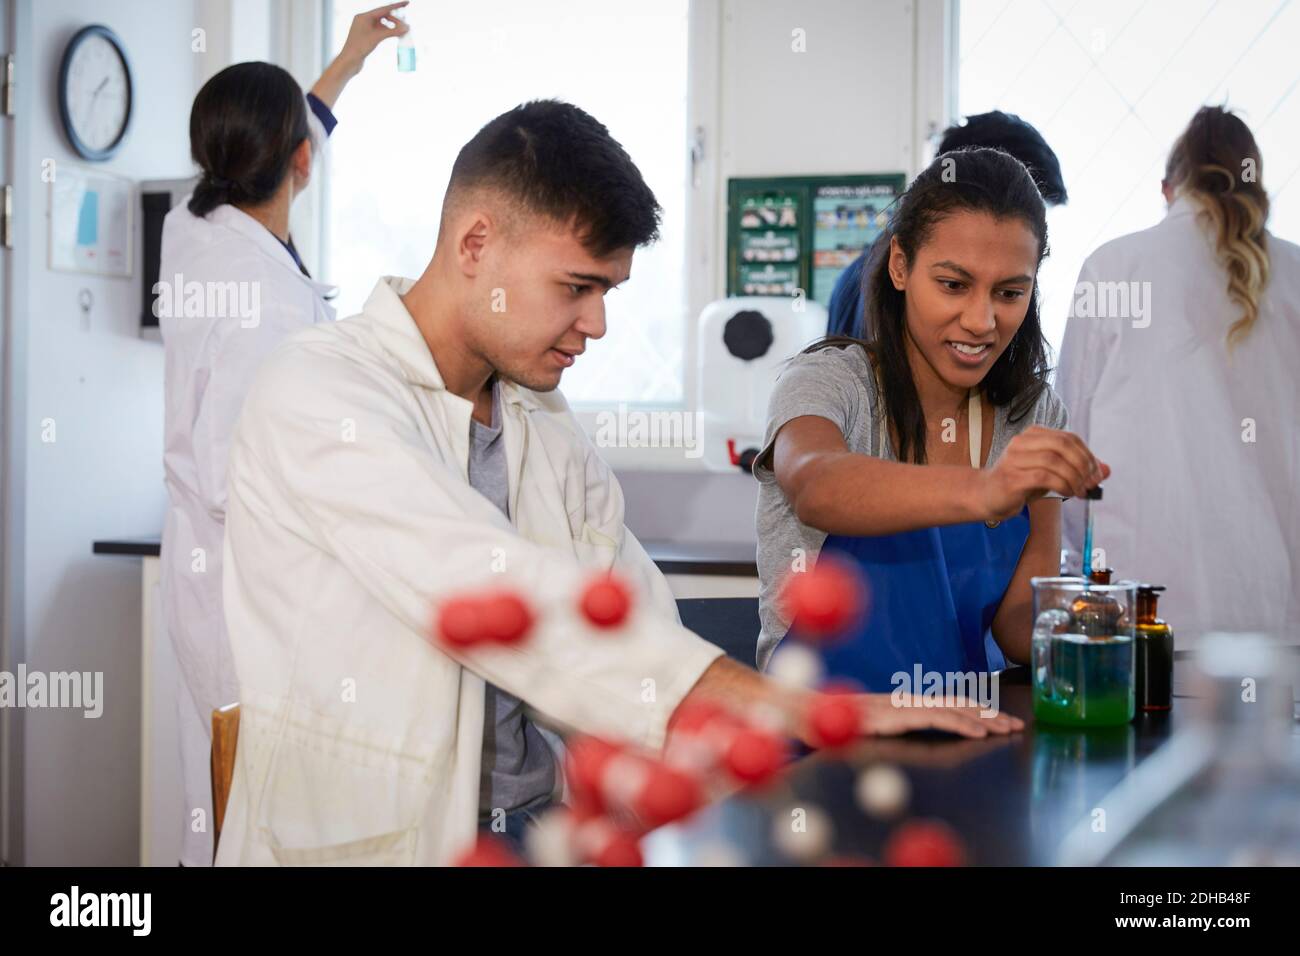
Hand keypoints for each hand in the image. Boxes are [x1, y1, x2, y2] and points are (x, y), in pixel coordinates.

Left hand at [335, 2, 410, 74]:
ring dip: (392, 26)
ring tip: (401, 32)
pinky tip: (394, 35)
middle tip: (406, 26)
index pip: (383, 9)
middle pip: (384, 16)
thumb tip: (406, 28)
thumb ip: (393, 31)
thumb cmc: (360, 47)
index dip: (396, 6)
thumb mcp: (377, 37)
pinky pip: (380, 30)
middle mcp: (364, 20)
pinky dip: (388, 32)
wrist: (349, 61)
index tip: (407, 3)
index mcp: (364, 16)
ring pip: (382, 24)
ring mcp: (365, 28)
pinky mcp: (367, 36)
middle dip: (395, 20)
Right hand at [857, 693, 1023, 737]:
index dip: (979, 710)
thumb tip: (917, 729)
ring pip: (955, 709)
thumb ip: (898, 724)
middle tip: (1017, 725)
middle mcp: (911, 699)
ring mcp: (906, 705)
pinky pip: (938, 719)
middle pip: (960, 704)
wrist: (814, 713)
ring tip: (1007, 729)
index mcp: (909, 702)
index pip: (952, 703)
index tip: (1002, 721)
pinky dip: (962, 724)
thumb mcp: (877, 725)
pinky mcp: (899, 715)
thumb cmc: (841, 722)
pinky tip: (980, 733)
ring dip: (985, 720)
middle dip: (991, 714)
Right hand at [974, 425, 1109, 520]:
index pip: (1069, 438)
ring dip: (1074, 477)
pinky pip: (1044, 476)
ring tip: (1079, 491)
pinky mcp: (1011, 477)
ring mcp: (1014, 459)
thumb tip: (1106, 470)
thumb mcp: (1052, 473)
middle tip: (1090, 482)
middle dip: (1083, 464)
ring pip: (1054, 460)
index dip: (1088, 455)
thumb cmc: (1021, 482)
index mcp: (1033, 435)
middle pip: (1062, 444)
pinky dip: (1061, 485)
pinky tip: (1066, 493)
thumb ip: (1078, 469)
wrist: (987, 496)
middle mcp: (1022, 442)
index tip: (1097, 475)